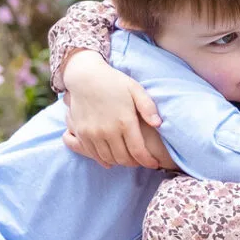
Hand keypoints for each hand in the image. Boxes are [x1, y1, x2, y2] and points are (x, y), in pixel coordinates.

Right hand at [61, 51, 175, 170]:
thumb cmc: (113, 82)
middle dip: (135, 163)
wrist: (84, 76)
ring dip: (120, 162)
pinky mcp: (81, 133)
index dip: (148, 161)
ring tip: (128, 158)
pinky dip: (104, 160)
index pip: (138, 151)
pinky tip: (111, 158)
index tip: (155, 163)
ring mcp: (92, 133)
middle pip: (124, 159)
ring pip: (109, 159)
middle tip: (141, 160)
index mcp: (125, 121)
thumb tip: (158, 124)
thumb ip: (148, 107)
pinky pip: (93, 155)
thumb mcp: (135, 89)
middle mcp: (108, 130)